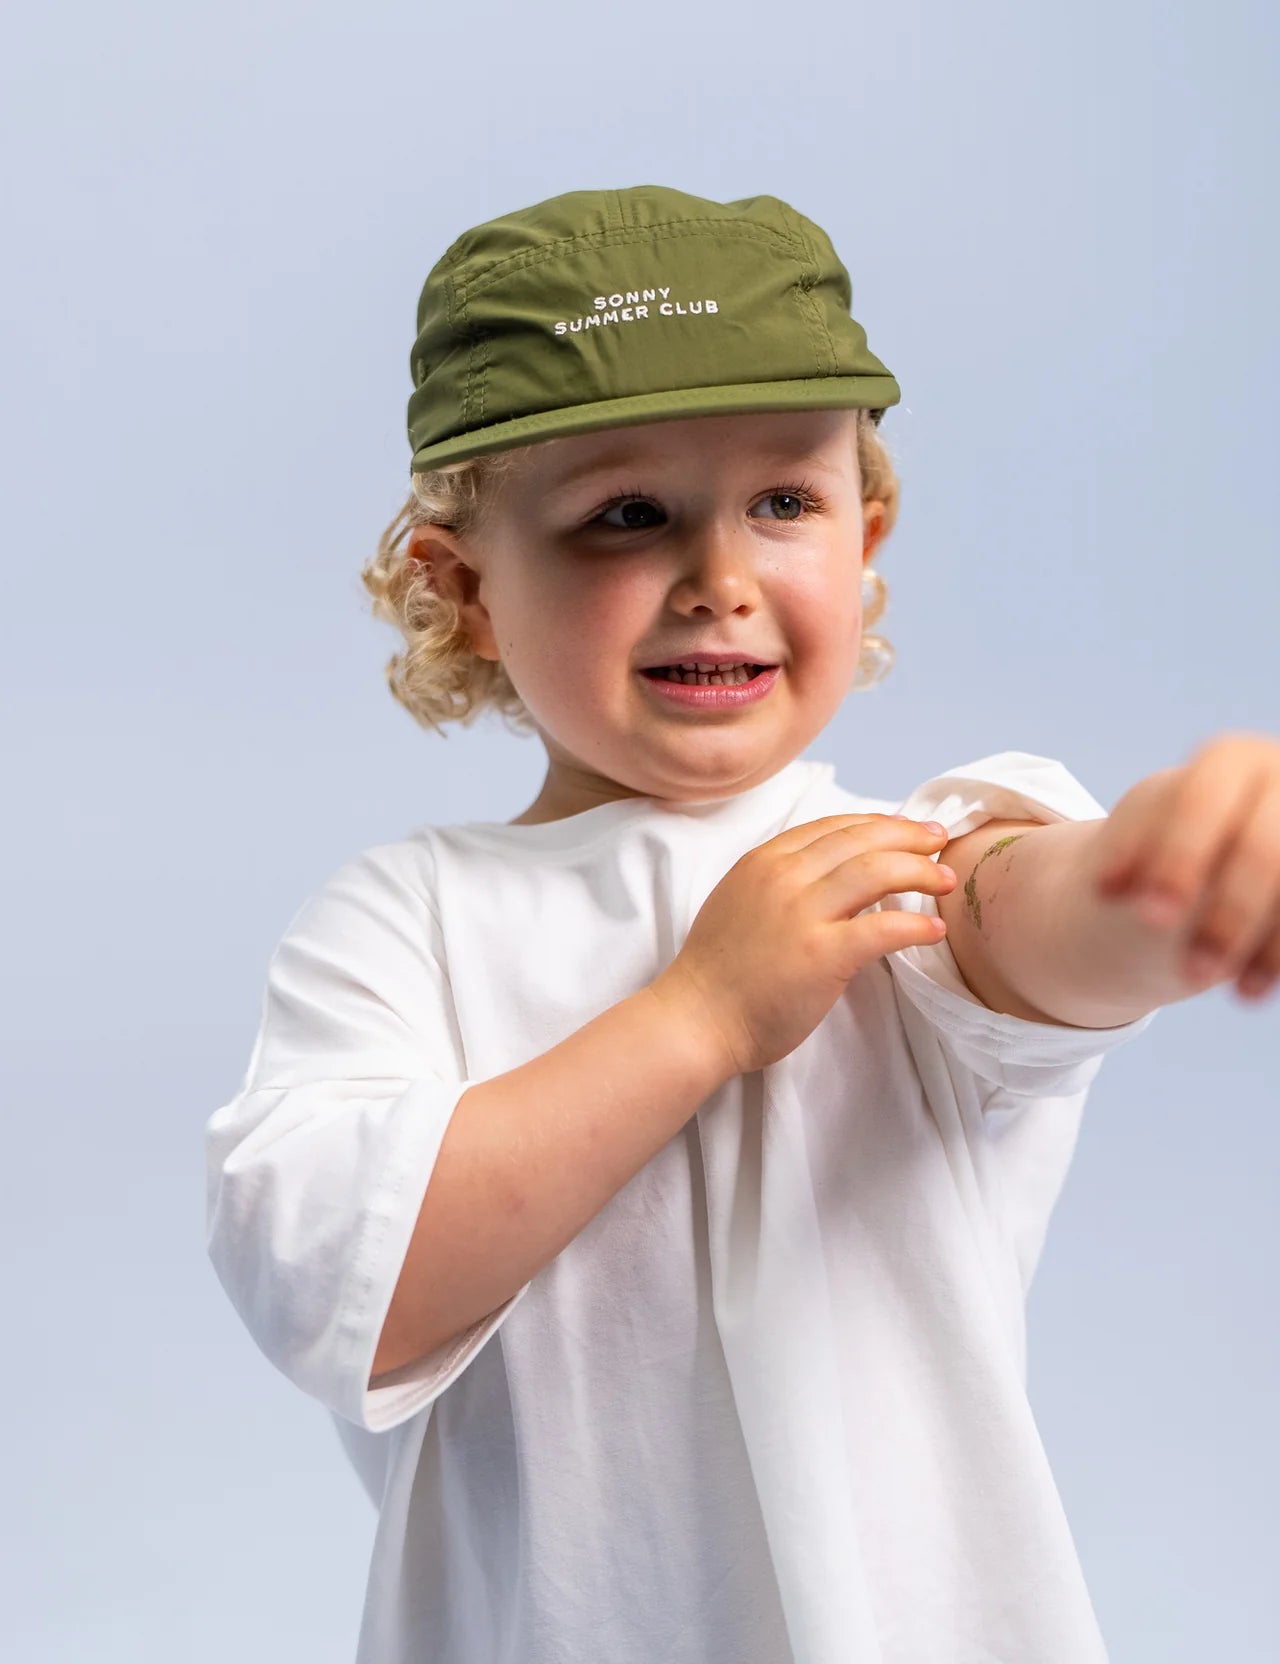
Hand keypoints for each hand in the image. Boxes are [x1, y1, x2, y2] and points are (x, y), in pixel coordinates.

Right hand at [651, 814, 957, 1075]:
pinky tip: (935, 930)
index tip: (905, 828)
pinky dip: (915, 926)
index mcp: (764, 861)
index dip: (876, 823)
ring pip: (877, 871)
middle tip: (940, 840)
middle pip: (862, 840)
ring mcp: (803, 914)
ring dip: (920, 871)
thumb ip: (778, 882)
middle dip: (909, 837)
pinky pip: (883, 929)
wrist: (696, 1018)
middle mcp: (784, 877)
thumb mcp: (739, 901)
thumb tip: (827, 877)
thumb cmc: (718, 972)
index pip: (832, 826)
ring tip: (945, 880)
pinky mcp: (822, 954)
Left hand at [1092, 732, 1279, 1001]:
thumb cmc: (1162, 842)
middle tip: (1190, 975)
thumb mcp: (1141, 842)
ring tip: (1229, 994)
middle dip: (1229, 914)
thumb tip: (1126, 899)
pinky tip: (1252, 989)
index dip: (1177, 858)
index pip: (1202, 801)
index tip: (1148, 916)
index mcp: (1230, 761)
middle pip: (1261, 848)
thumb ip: (1146, 859)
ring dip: (1263, 944)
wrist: (1206, 852)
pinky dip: (1279, 953)